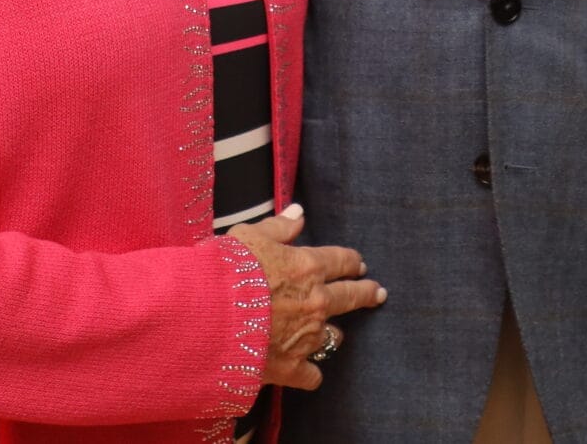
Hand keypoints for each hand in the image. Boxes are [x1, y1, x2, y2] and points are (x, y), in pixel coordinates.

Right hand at [226, 206, 385, 390]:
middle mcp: (316, 302)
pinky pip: (312, 375)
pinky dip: (309, 373)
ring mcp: (307, 336)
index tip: (359, 265)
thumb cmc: (227, 271)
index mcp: (308, 267)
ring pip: (333, 337)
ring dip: (333, 333)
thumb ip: (280, 227)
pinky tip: (307, 373)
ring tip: (333, 334)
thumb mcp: (251, 236)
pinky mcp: (292, 366)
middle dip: (367, 293)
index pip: (342, 261)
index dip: (352, 262)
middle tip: (377, 293)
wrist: (209, 317)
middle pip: (352, 296)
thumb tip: (299, 212)